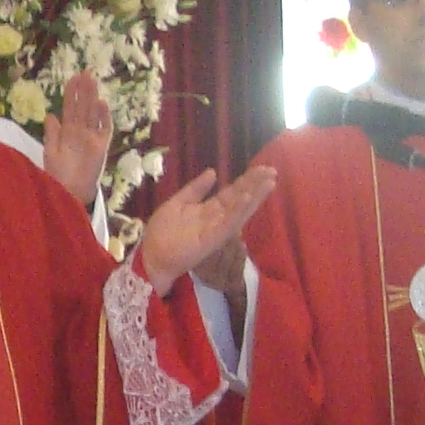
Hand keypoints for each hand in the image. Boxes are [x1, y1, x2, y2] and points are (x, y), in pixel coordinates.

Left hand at [41, 70, 115, 205]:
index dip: (71, 93)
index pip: (70, 108)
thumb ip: (52, 134)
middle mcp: (81, 132)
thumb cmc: (59, 175)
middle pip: (83, 107)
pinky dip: (103, 117)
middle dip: (84, 90)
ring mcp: (92, 138)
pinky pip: (104, 129)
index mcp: (67, 131)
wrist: (70, 193)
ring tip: (93, 82)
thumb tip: (50, 115)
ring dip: (93, 98)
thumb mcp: (51, 152)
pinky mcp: (101, 147)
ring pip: (93, 113)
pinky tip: (101, 104)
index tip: (72, 77)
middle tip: (86, 72)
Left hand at [138, 159, 273, 296]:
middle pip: (240, 199)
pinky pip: (227, 225)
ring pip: (239, 211)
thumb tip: (213, 172)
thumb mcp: (178, 203)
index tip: (263, 169)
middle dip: (256, 185)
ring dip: (254, 197)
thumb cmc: (162, 232)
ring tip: (269, 183)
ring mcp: (216, 229)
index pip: (232, 192)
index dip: (247, 180)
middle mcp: (217, 218)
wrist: (151, 256)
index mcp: (209, 209)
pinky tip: (247, 199)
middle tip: (273, 171)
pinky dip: (237, 212)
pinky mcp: (211, 240)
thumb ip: (195, 189)